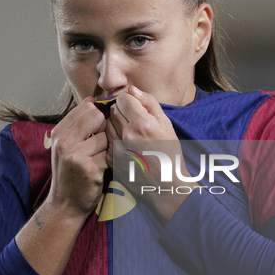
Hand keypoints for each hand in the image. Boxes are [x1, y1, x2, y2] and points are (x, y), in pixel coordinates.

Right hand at [48, 97, 107, 217]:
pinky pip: (110, 154)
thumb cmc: (71, 174)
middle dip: (105, 127)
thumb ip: (79, 124)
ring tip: (101, 159)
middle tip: (102, 144)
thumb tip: (93, 99)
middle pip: (97, 116)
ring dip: (109, 147)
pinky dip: (111, 160)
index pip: (87, 107)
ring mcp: (75, 155)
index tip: (102, 127)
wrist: (65, 205)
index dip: (100, 114)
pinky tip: (104, 169)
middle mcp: (64, 141)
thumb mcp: (67, 146)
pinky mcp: (89, 168)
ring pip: (106, 136)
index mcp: (59, 132)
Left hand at [105, 86, 196, 222]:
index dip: (129, 101)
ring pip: (107, 124)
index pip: (123, 98)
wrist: (165, 184)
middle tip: (133, 121)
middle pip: (113, 110)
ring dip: (115, 125)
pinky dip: (113, 139)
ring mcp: (116, 148)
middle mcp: (126, 134)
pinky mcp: (110, 159)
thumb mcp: (166, 124)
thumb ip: (149, 103)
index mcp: (142, 123)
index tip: (135, 108)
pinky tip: (125, 145)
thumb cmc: (169, 153)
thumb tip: (132, 90)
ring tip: (129, 134)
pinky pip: (106, 140)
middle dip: (121, 111)